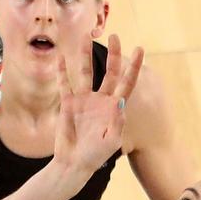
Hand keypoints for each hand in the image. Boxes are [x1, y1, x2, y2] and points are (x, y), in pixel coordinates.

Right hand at [54, 33, 143, 176]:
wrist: (74, 163)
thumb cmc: (96, 155)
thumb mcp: (112, 141)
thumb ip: (117, 122)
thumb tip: (120, 101)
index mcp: (115, 107)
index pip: (127, 82)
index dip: (134, 66)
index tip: (140, 49)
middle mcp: (101, 99)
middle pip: (109, 71)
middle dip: (113, 54)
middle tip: (115, 36)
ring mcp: (84, 100)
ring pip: (85, 72)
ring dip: (85, 55)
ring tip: (85, 38)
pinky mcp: (68, 104)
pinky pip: (65, 83)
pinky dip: (62, 71)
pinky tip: (60, 57)